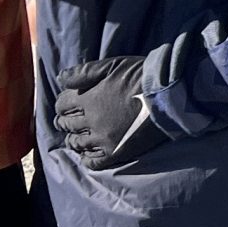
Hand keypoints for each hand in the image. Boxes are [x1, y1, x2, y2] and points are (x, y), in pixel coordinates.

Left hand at [52, 55, 168, 168]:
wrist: (168, 95)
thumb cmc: (140, 76)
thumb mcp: (111, 65)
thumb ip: (83, 72)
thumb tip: (60, 79)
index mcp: (86, 98)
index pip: (61, 104)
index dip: (63, 103)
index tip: (68, 103)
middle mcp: (90, 121)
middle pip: (66, 124)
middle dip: (65, 121)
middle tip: (69, 120)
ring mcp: (102, 139)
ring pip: (76, 144)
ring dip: (73, 139)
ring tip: (77, 137)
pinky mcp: (115, 152)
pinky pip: (92, 161)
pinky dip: (86, 158)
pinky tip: (87, 154)